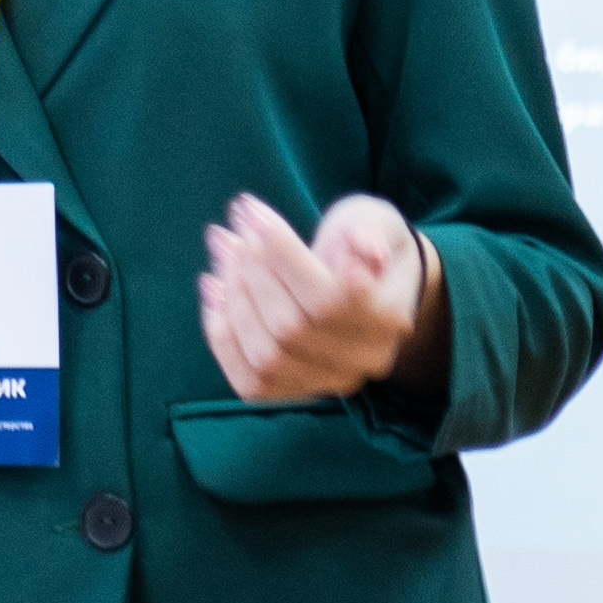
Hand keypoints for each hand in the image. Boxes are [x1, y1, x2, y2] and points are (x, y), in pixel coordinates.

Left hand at [197, 191, 443, 407]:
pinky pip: (249, 381)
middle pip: (290, 327)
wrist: (368, 287)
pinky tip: (213, 290)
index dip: (282, 254)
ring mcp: (329, 381)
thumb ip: (368, 228)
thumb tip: (366, 249)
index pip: (328, 296)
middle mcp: (364, 359)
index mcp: (389, 316)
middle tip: (230, 226)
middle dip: (248, 270)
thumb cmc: (363, 242)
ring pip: (266, 356)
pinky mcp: (295, 392)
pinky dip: (222, 335)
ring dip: (232, 299)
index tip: (250, 210)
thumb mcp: (372, 219)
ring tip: (221, 250)